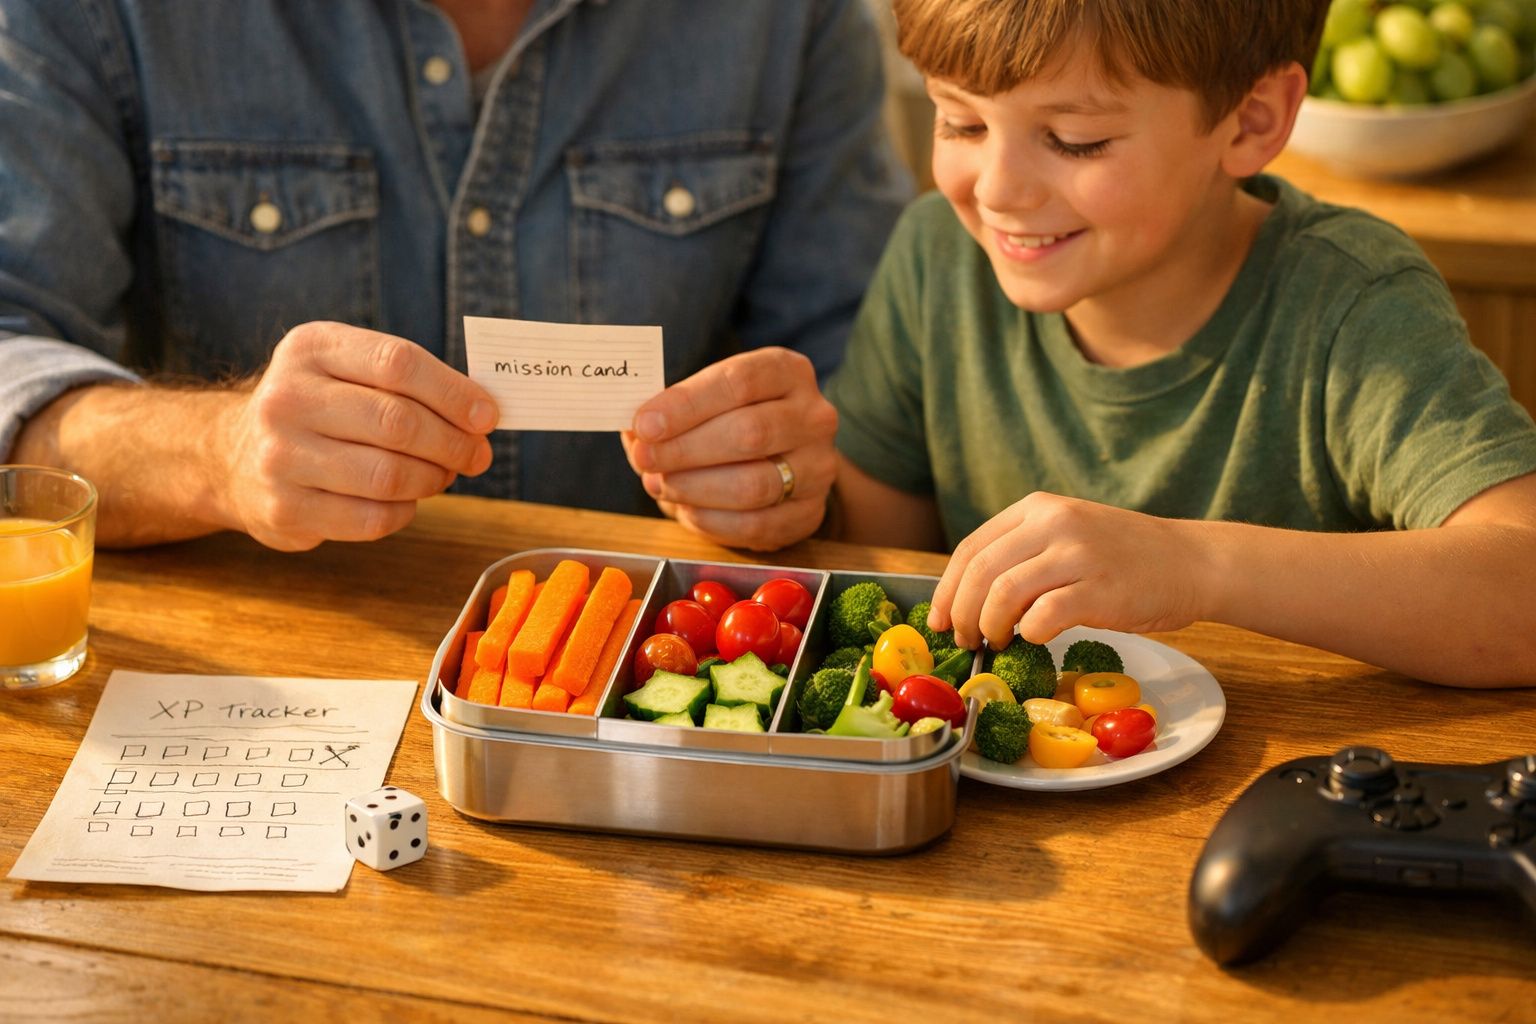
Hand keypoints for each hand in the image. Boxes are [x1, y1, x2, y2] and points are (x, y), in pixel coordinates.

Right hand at [219, 322, 495, 549]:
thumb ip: (412, 382)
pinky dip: (405, 510)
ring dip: (433, 479)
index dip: (454, 393)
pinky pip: (372, 518)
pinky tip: (406, 500)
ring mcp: (280, 456)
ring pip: (388, 475)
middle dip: (453, 443)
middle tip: (477, 455)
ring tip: (443, 475)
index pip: (399, 363)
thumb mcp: (350, 371)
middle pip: (398, 422)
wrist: (236, 455)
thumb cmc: (322, 409)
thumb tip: (483, 415)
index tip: (488, 416)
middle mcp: (287, 398)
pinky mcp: (284, 509)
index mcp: (311, 349)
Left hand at [620, 347, 835, 550]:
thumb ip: (667, 412)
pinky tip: (687, 510)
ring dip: (695, 488)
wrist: (780, 462)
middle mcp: (814, 416)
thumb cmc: (729, 422)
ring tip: (661, 485)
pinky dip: (712, 522)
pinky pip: (758, 525)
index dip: (687, 404)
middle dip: (685, 450)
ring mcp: (819, 467)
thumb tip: (634, 431)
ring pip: (754, 484)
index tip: (645, 424)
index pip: (739, 381)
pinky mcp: (810, 513)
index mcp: (787, 372)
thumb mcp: (703, 401)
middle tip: (645, 459)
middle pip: (750, 433)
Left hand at [929, 492, 1210, 649]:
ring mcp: (1078, 554)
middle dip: (961, 614)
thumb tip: (969, 601)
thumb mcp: (1068, 534)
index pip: (971, 548)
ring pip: (1003, 594)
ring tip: (995, 642)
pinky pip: (1043, 616)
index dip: (947, 589)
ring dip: (989, 627)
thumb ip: (1023, 554)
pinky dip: (1028, 633)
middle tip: (964, 640)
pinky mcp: (1100, 589)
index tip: (938, 619)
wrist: (1192, 562)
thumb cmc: (1125, 557)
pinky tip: (1034, 638)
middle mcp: (1054, 523)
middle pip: (980, 572)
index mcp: (1039, 507)